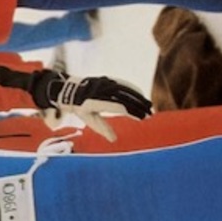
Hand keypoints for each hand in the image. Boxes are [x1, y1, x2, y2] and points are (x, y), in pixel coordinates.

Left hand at [30, 71, 152, 141]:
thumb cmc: (81, 109)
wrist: (72, 91)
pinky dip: (134, 89)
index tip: (141, 119)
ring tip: (149, 106)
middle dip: (138, 106)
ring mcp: (105, 83)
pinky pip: (123, 84)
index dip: (130, 112)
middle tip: (149, 115)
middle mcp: (100, 91)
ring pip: (126, 90)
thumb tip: (114, 140)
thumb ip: (102, 129)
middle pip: (124, 98)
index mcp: (94, 102)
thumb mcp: (89, 120)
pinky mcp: (108, 79)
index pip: (117, 106)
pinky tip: (142, 96)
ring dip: (139, 98)